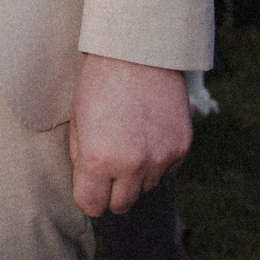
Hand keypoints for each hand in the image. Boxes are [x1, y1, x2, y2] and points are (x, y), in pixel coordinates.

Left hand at [70, 54, 190, 217]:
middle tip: (109, 167)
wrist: (138, 53)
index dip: (89, 196)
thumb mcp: (78, 120)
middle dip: (112, 191)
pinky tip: (148, 132)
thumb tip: (89, 186)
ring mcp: (160, 158)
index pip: (92, 207)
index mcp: (98, 160)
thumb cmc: (100, 82)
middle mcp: (132, 165)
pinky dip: (158, 159)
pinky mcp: (181, 148)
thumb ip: (81, 159)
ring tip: (129, 140)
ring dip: (136, 174)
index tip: (89, 184)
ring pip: (146, 188)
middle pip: (121, 205)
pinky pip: (167, 169)